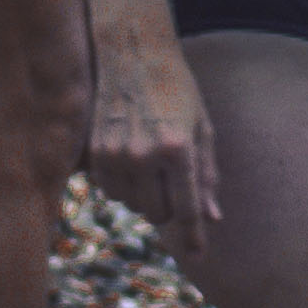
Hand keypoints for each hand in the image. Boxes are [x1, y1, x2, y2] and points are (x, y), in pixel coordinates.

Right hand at [86, 28, 221, 242]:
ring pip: (132, 205)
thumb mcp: (202, 127)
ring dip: (145, 196)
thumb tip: (212, 218)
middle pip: (158, 213)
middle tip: (172, 181)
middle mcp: (145, 154)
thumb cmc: (177, 89)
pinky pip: (110, 191)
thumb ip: (207, 174)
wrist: (133, 53)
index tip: (199, 255)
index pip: (187, 209)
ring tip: (152, 163)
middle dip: (169, 206)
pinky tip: (131, 160)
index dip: (194, 236)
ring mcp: (116, 153)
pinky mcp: (95, 151)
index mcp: (178, 148)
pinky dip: (123, 186)